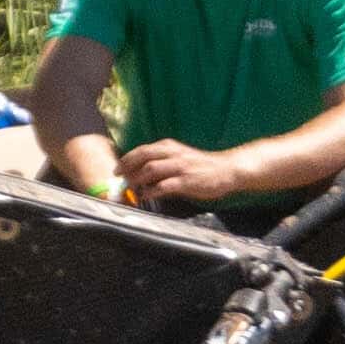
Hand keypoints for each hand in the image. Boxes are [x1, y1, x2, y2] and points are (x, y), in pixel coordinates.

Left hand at [119, 137, 248, 208]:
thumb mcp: (180, 158)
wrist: (226, 170)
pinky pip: (163, 186)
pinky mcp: (186, 181)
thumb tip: (142, 175)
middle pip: (143, 156)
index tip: (118, 169)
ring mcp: (180, 167)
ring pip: (150, 169)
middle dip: (127, 167)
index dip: (127, 159)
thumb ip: (162, 163)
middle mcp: (173, 154)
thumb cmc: (202, 167)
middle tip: (119, 178)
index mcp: (170, 147)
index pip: (143, 149)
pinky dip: (151, 191)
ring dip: (137, 179)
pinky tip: (146, 196)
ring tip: (131, 188)